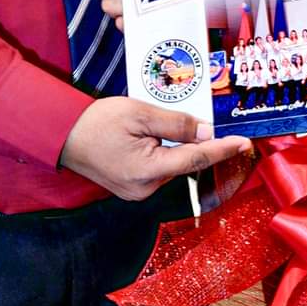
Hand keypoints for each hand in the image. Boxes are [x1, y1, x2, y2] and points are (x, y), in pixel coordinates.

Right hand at [60, 97, 251, 200]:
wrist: (61, 136)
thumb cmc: (96, 122)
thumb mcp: (139, 113)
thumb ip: (176, 123)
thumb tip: (206, 131)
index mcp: (147, 171)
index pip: (196, 159)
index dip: (222, 149)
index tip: (245, 142)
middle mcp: (145, 188)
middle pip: (185, 163)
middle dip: (197, 143)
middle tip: (204, 120)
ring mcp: (138, 192)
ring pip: (173, 166)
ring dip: (178, 147)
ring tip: (170, 126)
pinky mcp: (132, 188)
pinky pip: (159, 169)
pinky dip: (165, 153)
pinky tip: (158, 138)